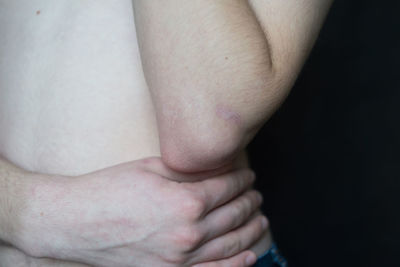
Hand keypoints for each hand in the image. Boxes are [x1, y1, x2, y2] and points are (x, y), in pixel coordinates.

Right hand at [15, 157, 266, 266]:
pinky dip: (236, 264)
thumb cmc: (108, 190)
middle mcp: (188, 233)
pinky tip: (249, 255)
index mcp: (185, 201)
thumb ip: (187, 171)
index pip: (227, 188)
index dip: (242, 179)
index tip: (248, 175)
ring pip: (231, 244)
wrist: (75, 223)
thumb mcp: (150, 169)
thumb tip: (215, 167)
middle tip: (256, 194)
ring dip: (251, 231)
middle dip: (250, 202)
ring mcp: (180, 259)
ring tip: (260, 220)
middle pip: (233, 215)